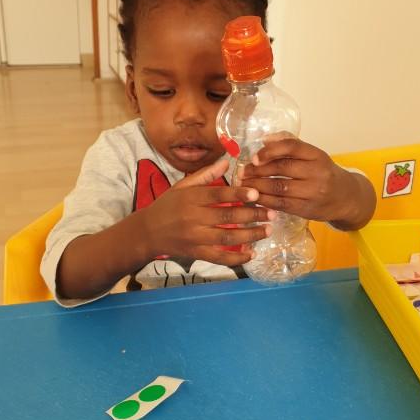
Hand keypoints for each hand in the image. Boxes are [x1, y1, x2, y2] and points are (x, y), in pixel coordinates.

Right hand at [140, 157, 275, 265]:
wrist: (147, 233)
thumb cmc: (167, 205)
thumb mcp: (182, 186)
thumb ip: (205, 175)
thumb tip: (227, 161)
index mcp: (191, 198)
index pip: (218, 195)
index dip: (238, 194)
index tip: (257, 193)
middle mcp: (194, 218)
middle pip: (227, 217)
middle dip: (253, 215)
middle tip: (272, 213)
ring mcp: (196, 238)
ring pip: (227, 238)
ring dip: (251, 235)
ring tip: (268, 230)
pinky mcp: (197, 253)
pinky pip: (220, 258)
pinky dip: (237, 258)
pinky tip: (252, 254)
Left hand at [239, 137, 375, 228]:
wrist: (346, 198)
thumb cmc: (322, 172)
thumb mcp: (313, 155)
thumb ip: (290, 144)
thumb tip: (265, 139)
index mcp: (317, 155)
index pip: (292, 147)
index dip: (270, 151)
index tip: (254, 156)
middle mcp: (317, 172)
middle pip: (282, 169)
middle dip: (257, 170)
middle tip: (241, 172)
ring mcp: (313, 192)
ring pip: (279, 188)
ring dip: (257, 186)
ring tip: (243, 185)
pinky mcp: (307, 209)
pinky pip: (281, 204)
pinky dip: (264, 201)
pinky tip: (254, 198)